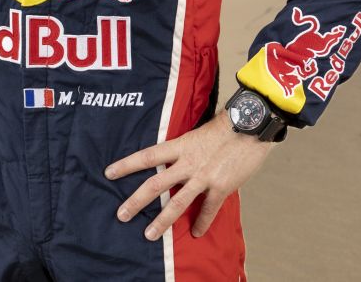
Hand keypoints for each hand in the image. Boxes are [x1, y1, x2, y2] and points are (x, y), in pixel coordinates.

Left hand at [105, 110, 275, 240]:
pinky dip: (201, 222)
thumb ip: (184, 149)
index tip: (109, 173)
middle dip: (136, 201)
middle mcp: (187, 162)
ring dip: (161, 221)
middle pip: (155, 184)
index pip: (147, 156)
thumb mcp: (197, 134)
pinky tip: (197, 232)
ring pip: (177, 203)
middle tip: (121, 215)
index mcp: (179, 146)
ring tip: (149, 234)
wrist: (251, 126)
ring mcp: (203, 176)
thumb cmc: (225, 127)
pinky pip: (207, 209)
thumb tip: (173, 160)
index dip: (126, 165)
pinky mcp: (220, 186)